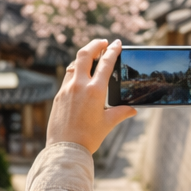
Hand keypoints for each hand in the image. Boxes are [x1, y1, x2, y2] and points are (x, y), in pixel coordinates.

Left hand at [46, 39, 136, 153]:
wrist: (65, 148)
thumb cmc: (88, 137)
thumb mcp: (108, 124)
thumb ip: (121, 113)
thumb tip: (132, 110)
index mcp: (95, 90)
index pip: (106, 63)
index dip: (113, 50)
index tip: (117, 43)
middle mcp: (79, 86)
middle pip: (85, 54)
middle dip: (95, 44)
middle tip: (103, 42)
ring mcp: (66, 89)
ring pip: (74, 64)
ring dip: (83, 57)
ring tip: (91, 57)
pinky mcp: (59, 96)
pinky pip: (67, 77)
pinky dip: (75, 71)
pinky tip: (79, 75)